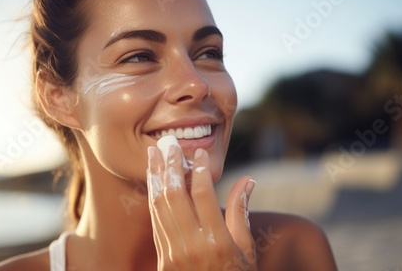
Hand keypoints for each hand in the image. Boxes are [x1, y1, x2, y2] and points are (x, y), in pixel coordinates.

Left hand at [147, 145, 256, 270]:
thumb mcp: (247, 251)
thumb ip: (241, 213)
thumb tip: (248, 180)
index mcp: (218, 242)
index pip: (204, 195)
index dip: (200, 170)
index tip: (198, 152)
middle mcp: (192, 246)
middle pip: (175, 196)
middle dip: (171, 166)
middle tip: (168, 143)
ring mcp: (174, 254)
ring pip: (160, 207)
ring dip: (156, 177)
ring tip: (154, 154)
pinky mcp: (163, 260)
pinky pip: (156, 223)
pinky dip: (153, 198)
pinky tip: (154, 182)